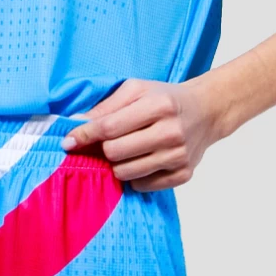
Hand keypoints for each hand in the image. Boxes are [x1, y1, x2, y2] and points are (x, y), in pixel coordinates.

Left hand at [62, 78, 220, 191]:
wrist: (207, 111)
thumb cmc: (165, 99)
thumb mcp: (136, 90)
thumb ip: (105, 107)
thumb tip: (74, 124)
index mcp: (158, 106)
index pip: (109, 127)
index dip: (84, 135)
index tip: (68, 141)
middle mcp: (171, 132)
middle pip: (115, 153)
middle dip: (104, 149)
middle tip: (109, 143)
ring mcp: (179, 156)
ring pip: (126, 173)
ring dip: (118, 164)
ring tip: (126, 151)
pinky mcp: (183, 174)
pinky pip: (142, 185)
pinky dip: (135, 176)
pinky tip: (143, 160)